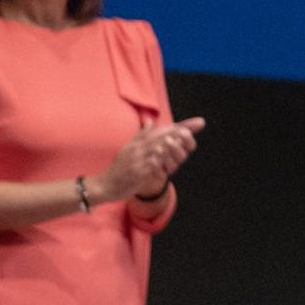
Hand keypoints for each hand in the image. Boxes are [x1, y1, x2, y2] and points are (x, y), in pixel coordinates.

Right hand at [91, 117, 205, 202]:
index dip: (183, 126)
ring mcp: (138, 159)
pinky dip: (161, 160)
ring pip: (159, 148)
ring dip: (174, 145)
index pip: (164, 129)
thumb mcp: (129, 148)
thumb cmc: (119, 167)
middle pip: (163, 135)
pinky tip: (172, 160)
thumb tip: (149, 119)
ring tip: (187, 142)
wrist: (104, 185)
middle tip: (198, 128)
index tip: (200, 123)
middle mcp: (138, 147)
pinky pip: (152, 164)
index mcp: (139, 141)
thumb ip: (141, 134)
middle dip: (182, 132)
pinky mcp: (137, 172)